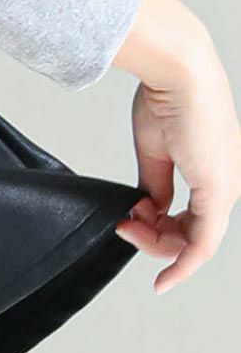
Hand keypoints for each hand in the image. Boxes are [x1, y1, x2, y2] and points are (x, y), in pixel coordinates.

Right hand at [115, 33, 240, 295]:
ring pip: (196, 243)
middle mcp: (228, 185)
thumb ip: (156, 185)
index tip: (126, 221)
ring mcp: (226, 190)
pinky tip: (164, 280)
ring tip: (127, 225)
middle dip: (153, 239)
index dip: (158, 230)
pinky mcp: (218, 192)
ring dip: (158, 245)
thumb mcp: (154, 150)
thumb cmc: (165, 98)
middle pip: (193, 236)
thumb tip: (150, 210)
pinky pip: (203, 244)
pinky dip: (182, 265)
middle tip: (123, 225)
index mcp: (215, 172)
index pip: (192, 220)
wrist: (178, 72)